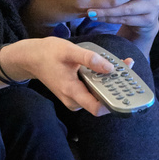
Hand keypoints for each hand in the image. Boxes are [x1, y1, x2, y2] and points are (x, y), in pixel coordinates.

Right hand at [0, 37, 132, 116]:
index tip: (126, 89)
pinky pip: (92, 90)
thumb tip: (110, 68)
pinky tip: (108, 66)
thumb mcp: (69, 51)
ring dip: (110, 82)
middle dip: (116, 86)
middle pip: (101, 100)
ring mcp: (74, 98)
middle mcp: (74, 100)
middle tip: (127, 69)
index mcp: (72, 92)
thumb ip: (89, 59)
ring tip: (121, 65)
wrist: (31, 58)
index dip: (114, 102)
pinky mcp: (75, 93)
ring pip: (98, 95)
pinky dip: (101, 80)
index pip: (97, 108)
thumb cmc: (47, 54)